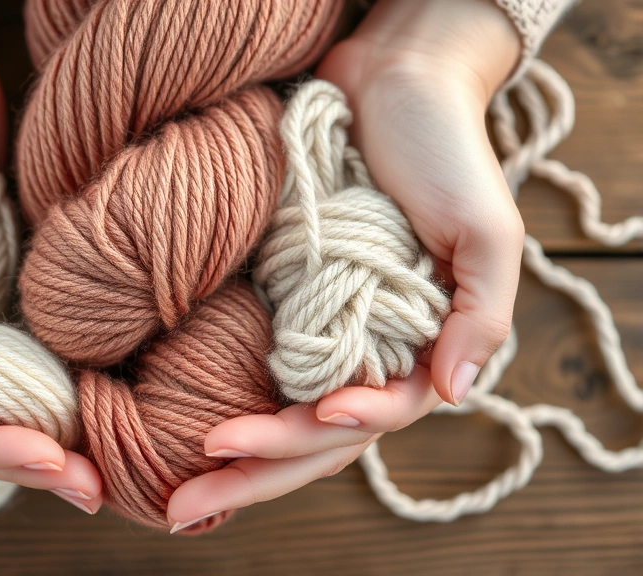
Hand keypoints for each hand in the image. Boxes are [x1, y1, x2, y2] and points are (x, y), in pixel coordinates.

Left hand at [167, 0, 522, 530]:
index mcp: (419, 350)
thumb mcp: (485, 232)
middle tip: (183, 508)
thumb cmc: (444, 155)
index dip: (324, 427)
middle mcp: (369, 354)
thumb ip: (480, 316)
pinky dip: (230, 405)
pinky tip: (188, 434)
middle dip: (253, 475)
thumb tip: (454, 394)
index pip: (368, 415)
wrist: (390, 85)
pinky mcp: (289, 304)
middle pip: (312, 437)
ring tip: (174, 493)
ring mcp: (326, 333)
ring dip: (235, 460)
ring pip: (282, 417)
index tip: (280, 421)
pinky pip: (260, 369)